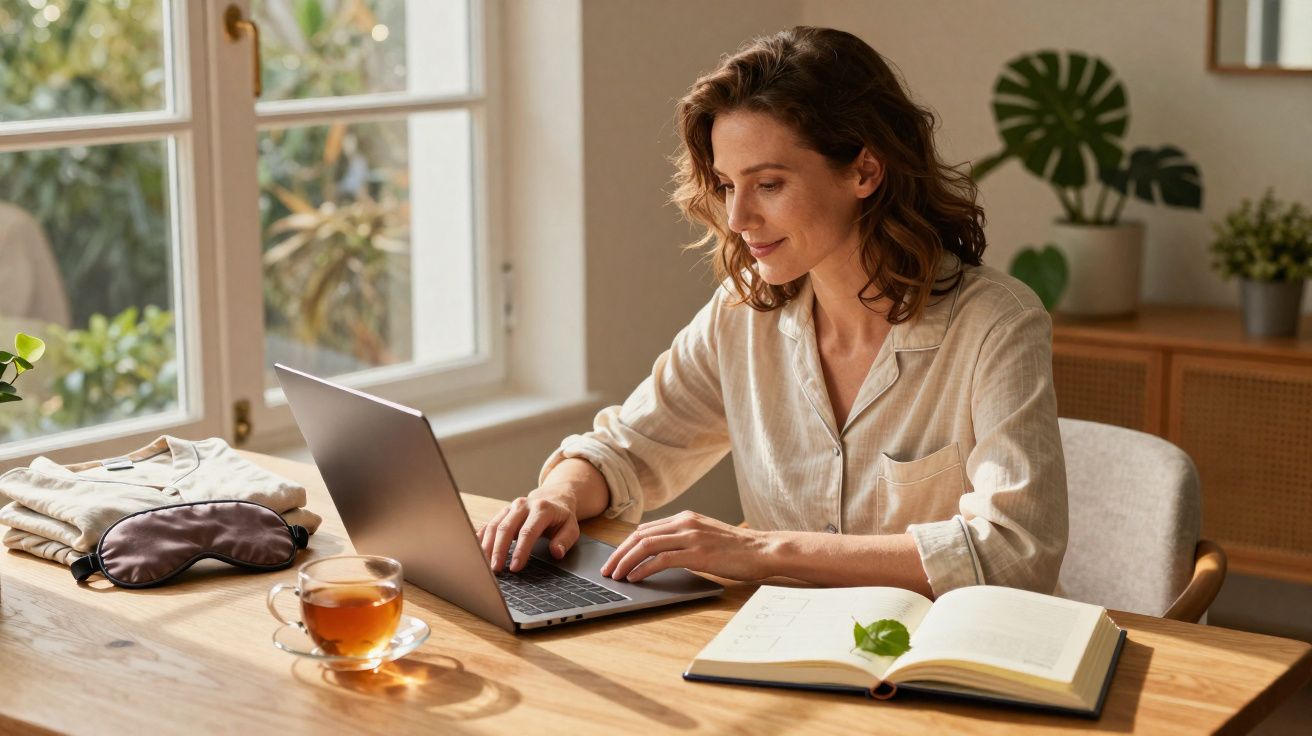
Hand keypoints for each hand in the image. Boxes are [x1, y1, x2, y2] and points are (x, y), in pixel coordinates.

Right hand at [476, 486, 581, 572]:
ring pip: (494, 525)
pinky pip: (489, 524)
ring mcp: (510, 507)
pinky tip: (475, 550)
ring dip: (487, 546)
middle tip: (495, 569)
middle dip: (499, 550)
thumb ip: (565, 540)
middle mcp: (523, 505)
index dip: (521, 550)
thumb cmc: (561, 517)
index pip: (528, 531)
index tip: (515, 567)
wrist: (553, 497)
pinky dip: (481, 537)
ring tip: (484, 564)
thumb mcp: (572, 527)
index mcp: (542, 509)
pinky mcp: (502, 512)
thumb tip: (556, 552)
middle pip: (506, 528)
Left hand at [600, 510, 772, 582]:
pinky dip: (643, 569)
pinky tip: (635, 578)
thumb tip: (661, 554)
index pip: (645, 529)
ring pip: (646, 545)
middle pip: (639, 535)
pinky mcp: (697, 553)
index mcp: (685, 518)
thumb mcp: (706, 536)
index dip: (625, 545)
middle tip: (607, 569)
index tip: (614, 559)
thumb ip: (684, 540)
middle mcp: (685, 523)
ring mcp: (690, 537)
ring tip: (616, 575)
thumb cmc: (737, 549)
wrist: (762, 550)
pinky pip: (661, 559)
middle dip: (618, 553)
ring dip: (626, 561)